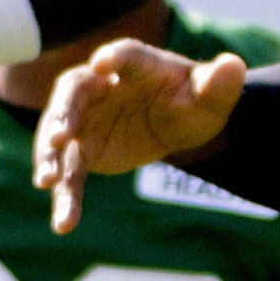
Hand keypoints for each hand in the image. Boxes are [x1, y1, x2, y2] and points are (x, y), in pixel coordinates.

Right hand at [29, 40, 248, 225]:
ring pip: (59, 135)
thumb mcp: (211, 95)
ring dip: (49, 157)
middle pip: (73, 93)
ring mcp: (85, 118)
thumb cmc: (192, 100)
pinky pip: (69, 174)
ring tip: (46, 183)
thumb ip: (221, 83)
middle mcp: (100, 86)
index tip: (102, 64)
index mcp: (136, 65)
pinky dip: (65, 197)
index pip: (123, 56)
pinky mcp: (82, 151)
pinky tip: (65, 224)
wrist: (177, 125)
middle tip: (61, 137)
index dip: (113, 59)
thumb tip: (233, 67)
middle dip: (63, 114)